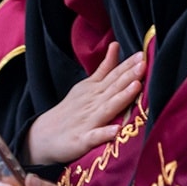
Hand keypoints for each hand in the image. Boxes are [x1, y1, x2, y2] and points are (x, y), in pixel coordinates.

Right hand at [26, 45, 144, 165]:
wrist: (43, 136)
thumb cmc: (71, 110)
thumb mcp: (87, 85)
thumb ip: (104, 68)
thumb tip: (115, 45)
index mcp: (94, 90)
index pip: (113, 74)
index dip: (128, 65)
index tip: (143, 54)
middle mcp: (93, 103)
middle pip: (113, 87)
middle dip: (128, 75)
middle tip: (143, 63)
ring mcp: (87, 122)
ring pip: (107, 109)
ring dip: (121, 98)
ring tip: (136, 87)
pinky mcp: (81, 140)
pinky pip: (94, 137)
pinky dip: (104, 133)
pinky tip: (116, 131)